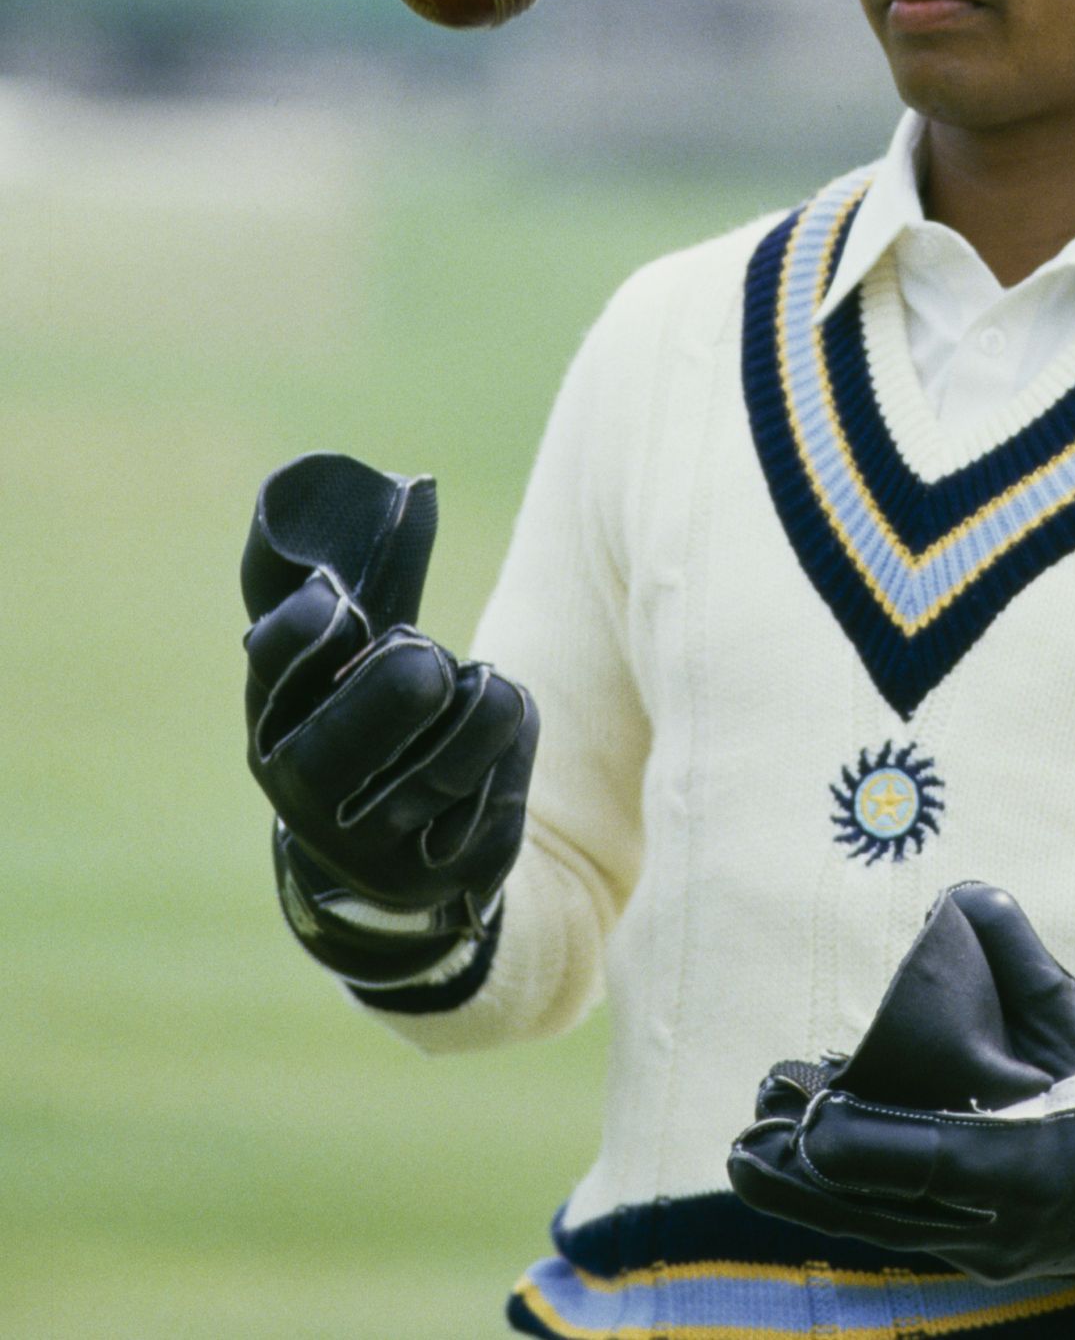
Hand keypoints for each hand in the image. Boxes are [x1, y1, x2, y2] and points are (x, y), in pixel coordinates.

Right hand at [241, 452, 536, 981]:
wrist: (382, 856)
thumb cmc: (363, 719)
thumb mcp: (347, 658)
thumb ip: (368, 578)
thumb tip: (410, 489)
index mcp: (274, 721)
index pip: (276, 665)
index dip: (306, 631)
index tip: (341, 600)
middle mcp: (308, 792)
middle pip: (358, 730)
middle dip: (400, 686)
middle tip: (429, 661)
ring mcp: (376, 844)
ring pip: (457, 748)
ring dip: (483, 705)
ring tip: (482, 689)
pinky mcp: (448, 872)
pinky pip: (505, 789)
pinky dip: (515, 750)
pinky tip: (498, 744)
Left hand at [729, 881, 1074, 1289]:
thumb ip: (1021, 958)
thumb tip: (967, 897)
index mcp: (1032, 1166)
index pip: (926, 1165)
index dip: (859, 1147)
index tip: (806, 1118)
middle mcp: (1006, 1222)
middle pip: (882, 1209)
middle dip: (804, 1177)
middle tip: (742, 1138)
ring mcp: (994, 1247)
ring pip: (881, 1227)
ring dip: (812, 1194)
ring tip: (749, 1154)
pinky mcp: (987, 1251)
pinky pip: (902, 1228)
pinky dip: (852, 1198)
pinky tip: (811, 1166)